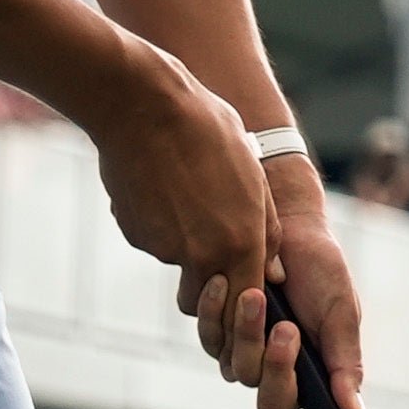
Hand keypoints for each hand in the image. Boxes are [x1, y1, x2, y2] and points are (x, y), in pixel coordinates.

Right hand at [83, 47, 274, 307]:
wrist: (142, 106)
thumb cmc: (207, 129)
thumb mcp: (253, 174)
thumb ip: (267, 230)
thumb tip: (273, 271)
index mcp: (240, 242)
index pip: (246, 302)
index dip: (244, 303)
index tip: (242, 290)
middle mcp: (201, 254)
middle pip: (204, 301)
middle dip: (208, 290)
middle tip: (209, 250)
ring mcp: (163, 247)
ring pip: (178, 263)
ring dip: (184, 245)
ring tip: (187, 191)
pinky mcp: (135, 233)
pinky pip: (154, 240)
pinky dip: (159, 225)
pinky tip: (161, 185)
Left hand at [172, 173, 369, 408]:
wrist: (281, 220)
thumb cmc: (320, 268)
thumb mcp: (342, 312)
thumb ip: (347, 365)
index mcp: (320, 376)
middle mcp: (281, 373)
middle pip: (271, 403)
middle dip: (276, 367)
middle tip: (286, 328)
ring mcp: (244, 353)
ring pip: (235, 370)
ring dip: (244, 331)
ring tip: (254, 290)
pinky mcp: (215, 330)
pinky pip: (207, 338)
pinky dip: (216, 312)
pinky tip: (226, 281)